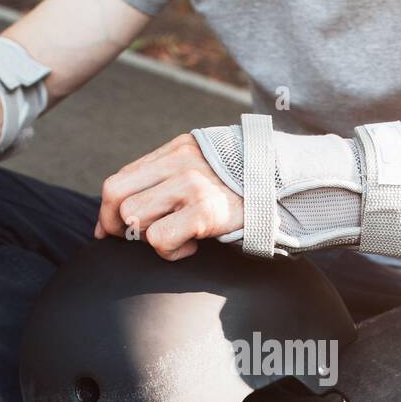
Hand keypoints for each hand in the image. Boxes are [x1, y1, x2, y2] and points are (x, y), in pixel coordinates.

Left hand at [95, 133, 242, 260]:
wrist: (293, 193)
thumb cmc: (246, 190)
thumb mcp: (206, 169)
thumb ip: (167, 180)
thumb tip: (115, 217)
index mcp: (178, 149)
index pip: (119, 179)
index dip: (107, 211)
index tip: (109, 232)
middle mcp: (181, 162)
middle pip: (116, 196)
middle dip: (117, 226)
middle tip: (136, 242)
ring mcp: (192, 185)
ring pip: (134, 217)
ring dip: (149, 238)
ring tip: (177, 239)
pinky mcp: (205, 211)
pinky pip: (159, 239)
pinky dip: (170, 251)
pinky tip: (191, 246)